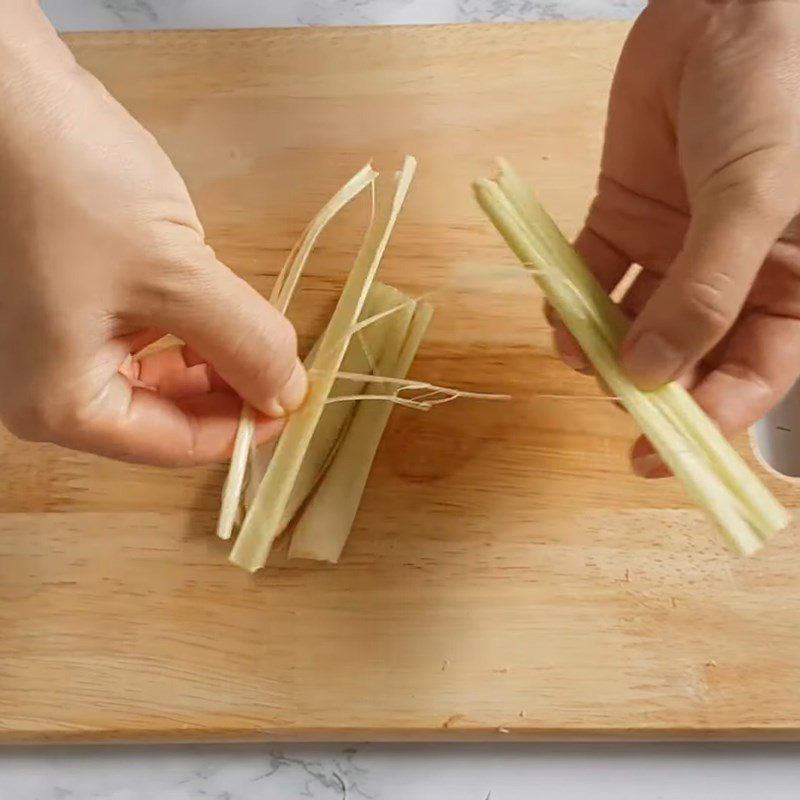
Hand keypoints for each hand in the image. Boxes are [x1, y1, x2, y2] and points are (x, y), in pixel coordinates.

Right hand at [0, 4, 306, 466]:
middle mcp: (45, 386)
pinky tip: (209, 300)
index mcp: (59, 404)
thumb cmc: (70, 184)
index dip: (243, 429)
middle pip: (162, 414)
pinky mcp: (60, 300)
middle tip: (282, 361)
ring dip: (209, 356)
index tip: (296, 399)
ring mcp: (49, 342)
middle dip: (227, 389)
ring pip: (154, 373)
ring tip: (252, 326)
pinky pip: (135, 335)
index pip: (174, 446)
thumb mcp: (176, 276)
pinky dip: (181, 326)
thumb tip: (290, 394)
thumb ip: (244, 343)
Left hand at [550, 0, 799, 476]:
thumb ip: (704, 294)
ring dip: (602, 346)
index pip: (751, 377)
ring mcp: (676, 248)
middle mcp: (733, 276)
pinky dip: (572, 299)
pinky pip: (594, 273)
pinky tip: (557, 317)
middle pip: (687, 357)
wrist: (728, 3)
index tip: (654, 460)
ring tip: (577, 354)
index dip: (707, 424)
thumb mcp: (755, 201)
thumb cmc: (777, 95)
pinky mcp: (626, 215)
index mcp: (791, 285)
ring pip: (634, 322)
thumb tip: (651, 378)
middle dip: (645, 386)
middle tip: (607, 405)